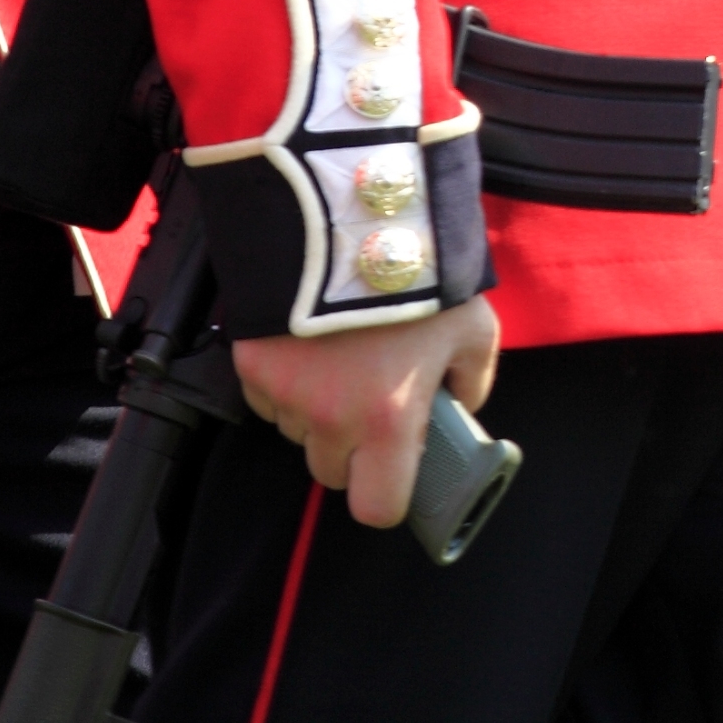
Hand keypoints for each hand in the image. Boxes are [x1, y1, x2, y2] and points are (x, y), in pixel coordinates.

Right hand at [232, 298, 501, 531]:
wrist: (344, 215)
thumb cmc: (416, 273)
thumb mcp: (472, 328)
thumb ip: (473, 379)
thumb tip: (461, 407)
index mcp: (388, 419)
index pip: (376, 507)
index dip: (386, 496)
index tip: (395, 472)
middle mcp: (330, 417)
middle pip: (331, 472)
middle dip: (351, 451)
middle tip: (370, 407)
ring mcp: (284, 392)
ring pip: (297, 434)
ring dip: (316, 416)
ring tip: (340, 365)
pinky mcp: (249, 364)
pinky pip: (267, 399)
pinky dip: (285, 385)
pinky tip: (309, 347)